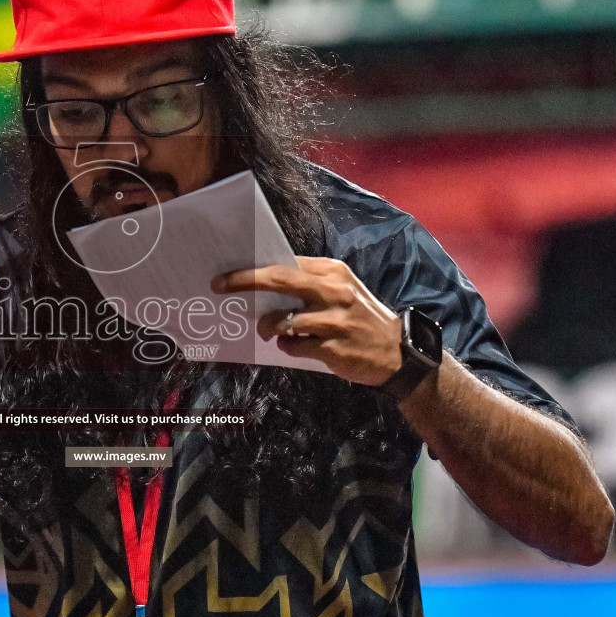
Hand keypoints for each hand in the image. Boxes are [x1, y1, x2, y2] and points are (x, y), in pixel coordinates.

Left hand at [211, 256, 403, 387]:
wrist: (395, 352)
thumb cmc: (360, 318)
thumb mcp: (341, 291)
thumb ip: (309, 285)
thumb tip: (264, 284)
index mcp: (332, 272)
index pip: (285, 263)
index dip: (252, 269)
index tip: (226, 275)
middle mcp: (334, 291)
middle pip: (280, 279)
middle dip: (245, 282)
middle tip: (220, 287)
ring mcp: (334, 320)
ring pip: (283, 319)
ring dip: (268, 326)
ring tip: (268, 331)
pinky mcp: (334, 347)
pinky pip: (294, 346)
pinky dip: (287, 346)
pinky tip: (294, 345)